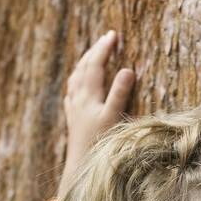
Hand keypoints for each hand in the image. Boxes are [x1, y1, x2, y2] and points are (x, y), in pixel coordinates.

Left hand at [57, 30, 134, 195]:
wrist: (81, 166)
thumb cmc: (100, 144)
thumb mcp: (113, 117)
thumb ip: (120, 93)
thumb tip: (128, 69)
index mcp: (87, 95)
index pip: (95, 64)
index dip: (104, 48)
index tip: (113, 35)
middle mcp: (77, 98)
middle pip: (84, 67)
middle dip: (95, 51)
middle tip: (107, 38)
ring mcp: (73, 108)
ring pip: (76, 77)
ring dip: (85, 63)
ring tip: (93, 54)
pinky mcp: (73, 118)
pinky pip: (72, 91)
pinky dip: (78, 80)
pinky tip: (79, 84)